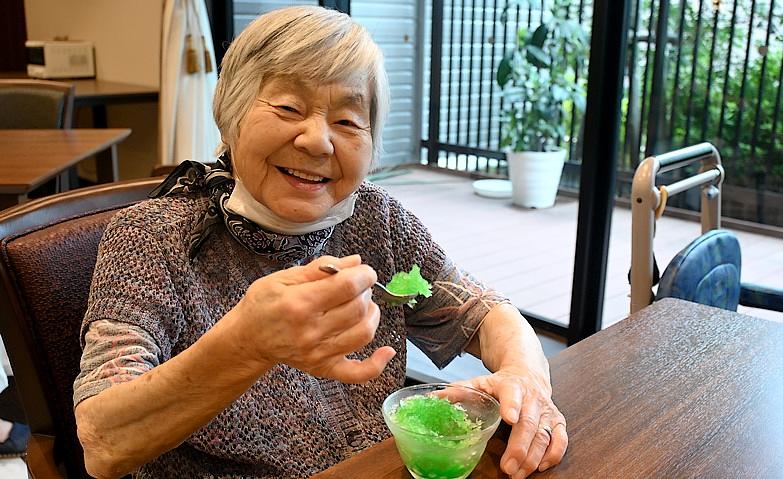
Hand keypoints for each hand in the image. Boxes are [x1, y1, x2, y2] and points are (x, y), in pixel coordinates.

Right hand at [228, 255, 395, 382]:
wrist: (248, 339)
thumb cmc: (264, 304)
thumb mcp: (284, 277)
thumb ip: (321, 267)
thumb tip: (356, 262)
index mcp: (299, 304)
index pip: (348, 286)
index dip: (364, 275)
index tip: (364, 271)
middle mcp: (310, 331)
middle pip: (358, 308)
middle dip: (365, 291)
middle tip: (356, 286)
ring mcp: (318, 353)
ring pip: (364, 333)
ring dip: (371, 314)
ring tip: (361, 305)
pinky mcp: (323, 368)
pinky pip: (357, 373)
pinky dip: (376, 365)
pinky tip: (386, 351)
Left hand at [458, 368, 566, 477]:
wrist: (527, 372)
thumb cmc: (501, 383)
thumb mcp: (479, 383)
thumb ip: (458, 392)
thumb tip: (431, 399)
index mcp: (511, 386)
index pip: (512, 393)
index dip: (511, 405)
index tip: (509, 418)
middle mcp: (532, 397)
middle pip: (529, 422)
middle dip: (519, 447)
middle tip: (509, 467)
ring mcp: (546, 410)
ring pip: (545, 434)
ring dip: (533, 457)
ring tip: (519, 474)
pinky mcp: (557, 420)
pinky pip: (560, 439)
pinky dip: (553, 454)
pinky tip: (541, 466)